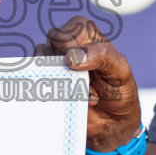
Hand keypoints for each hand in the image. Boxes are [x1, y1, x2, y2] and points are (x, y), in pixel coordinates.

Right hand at [41, 17, 142, 151]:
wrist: (110, 122)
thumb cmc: (118, 90)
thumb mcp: (120, 70)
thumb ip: (102, 55)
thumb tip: (70, 57)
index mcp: (84, 33)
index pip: (67, 33)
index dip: (75, 51)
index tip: (91, 68)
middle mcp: (65, 44)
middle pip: (50, 46)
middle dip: (70, 69)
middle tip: (88, 81)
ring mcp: (53, 63)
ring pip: (41, 63)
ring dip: (63, 82)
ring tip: (81, 92)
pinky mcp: (45, 81)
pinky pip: (35, 81)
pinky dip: (52, 92)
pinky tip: (69, 98)